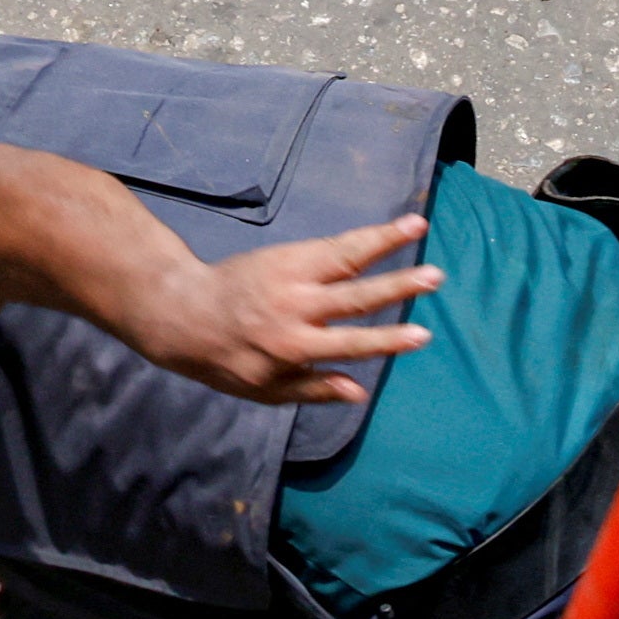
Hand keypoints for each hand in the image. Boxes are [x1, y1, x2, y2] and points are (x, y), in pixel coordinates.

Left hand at [128, 214, 438, 408]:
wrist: (184, 313)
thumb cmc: (229, 360)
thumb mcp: (266, 390)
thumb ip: (314, 388)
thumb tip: (361, 391)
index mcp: (292, 346)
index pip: (350, 344)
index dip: (387, 340)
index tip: (422, 335)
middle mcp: (296, 308)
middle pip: (356, 296)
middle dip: (398, 286)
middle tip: (434, 276)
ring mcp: (291, 276)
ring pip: (346, 257)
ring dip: (385, 241)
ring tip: (418, 226)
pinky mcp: (287, 256)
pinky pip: (332, 245)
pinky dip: (364, 237)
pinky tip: (392, 229)